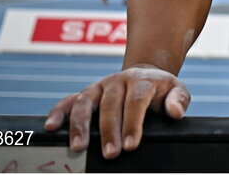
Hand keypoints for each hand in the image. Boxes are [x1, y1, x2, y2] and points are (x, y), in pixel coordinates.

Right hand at [44, 65, 190, 158]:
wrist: (145, 75)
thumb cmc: (161, 90)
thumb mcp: (177, 91)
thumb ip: (178, 100)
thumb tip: (175, 112)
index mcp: (141, 80)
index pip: (136, 101)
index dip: (133, 122)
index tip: (131, 144)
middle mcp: (117, 81)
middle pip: (110, 104)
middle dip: (109, 130)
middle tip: (110, 154)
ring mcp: (99, 86)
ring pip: (85, 102)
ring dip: (79, 124)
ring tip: (78, 147)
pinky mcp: (86, 93)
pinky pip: (68, 101)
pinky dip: (58, 112)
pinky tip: (50, 127)